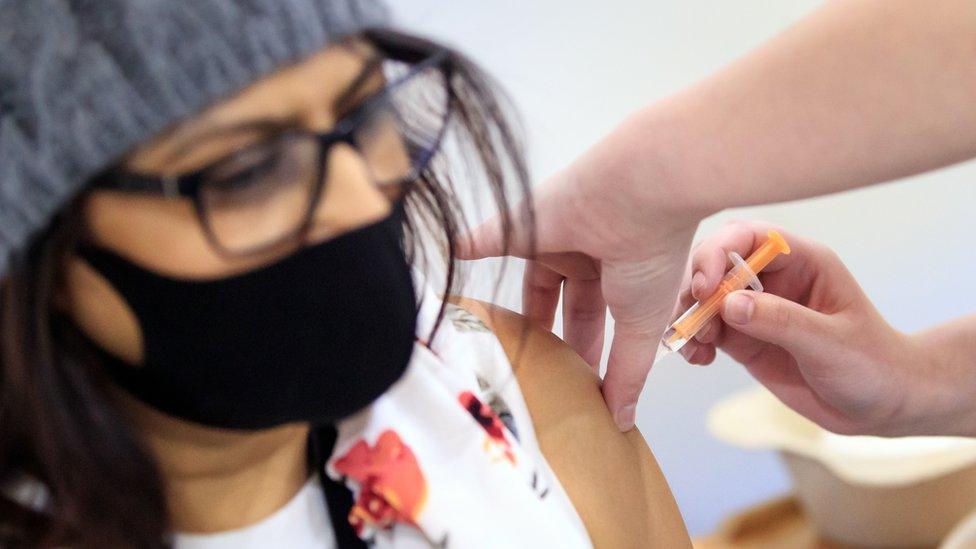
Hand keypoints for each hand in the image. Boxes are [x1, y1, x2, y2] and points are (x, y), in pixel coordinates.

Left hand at [457, 135, 703, 430]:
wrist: (642, 191)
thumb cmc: (652, 257)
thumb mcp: (641, 325)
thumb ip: (625, 373)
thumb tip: (620, 423)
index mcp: (616, 279)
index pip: (590, 321)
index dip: (580, 352)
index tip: (568, 387)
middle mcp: (585, 258)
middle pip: (557, 308)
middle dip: (547, 342)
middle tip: (530, 379)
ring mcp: (554, 238)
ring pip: (527, 283)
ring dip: (511, 313)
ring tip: (489, 351)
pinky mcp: (526, 221)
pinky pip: (491, 239)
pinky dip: (471, 250)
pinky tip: (452, 273)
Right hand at [675, 220, 928, 435]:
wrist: (882, 406)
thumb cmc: (872, 365)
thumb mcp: (830, 343)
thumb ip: (780, 320)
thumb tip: (727, 304)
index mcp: (802, 261)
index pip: (749, 238)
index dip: (719, 253)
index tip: (705, 287)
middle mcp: (774, 277)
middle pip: (717, 263)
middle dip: (696, 288)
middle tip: (690, 320)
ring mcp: (756, 307)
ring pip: (705, 298)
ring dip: (689, 317)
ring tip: (693, 346)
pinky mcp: (744, 337)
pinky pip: (707, 330)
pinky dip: (693, 341)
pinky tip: (698, 358)